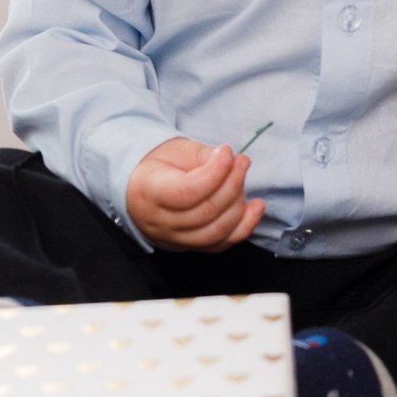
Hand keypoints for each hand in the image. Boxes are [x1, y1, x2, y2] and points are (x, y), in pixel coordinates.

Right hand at [126, 137, 264, 250]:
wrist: (140, 186)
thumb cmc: (158, 165)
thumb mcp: (174, 150)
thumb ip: (202, 154)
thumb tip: (228, 159)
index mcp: (148, 193)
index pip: (188, 191)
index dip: (215, 172)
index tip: (227, 152)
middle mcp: (160, 223)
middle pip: (206, 212)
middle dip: (232, 183)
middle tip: (241, 161)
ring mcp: (174, 239)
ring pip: (216, 231)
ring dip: (239, 203)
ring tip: (242, 176)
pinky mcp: (191, 247)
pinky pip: (222, 244)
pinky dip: (245, 227)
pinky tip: (256, 207)